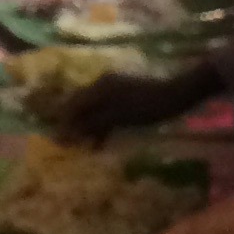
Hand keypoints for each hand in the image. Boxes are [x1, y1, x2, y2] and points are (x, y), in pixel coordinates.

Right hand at [53, 65, 210, 143]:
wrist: (176, 96)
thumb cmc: (146, 107)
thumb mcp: (117, 118)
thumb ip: (92, 124)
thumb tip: (68, 133)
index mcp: (99, 88)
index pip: (72, 105)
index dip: (63, 123)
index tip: (58, 142)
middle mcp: (102, 85)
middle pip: (80, 106)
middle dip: (73, 126)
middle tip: (68, 146)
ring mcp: (114, 90)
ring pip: (93, 110)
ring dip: (87, 128)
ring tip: (84, 148)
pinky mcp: (124, 98)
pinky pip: (105, 112)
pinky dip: (101, 126)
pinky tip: (101, 142)